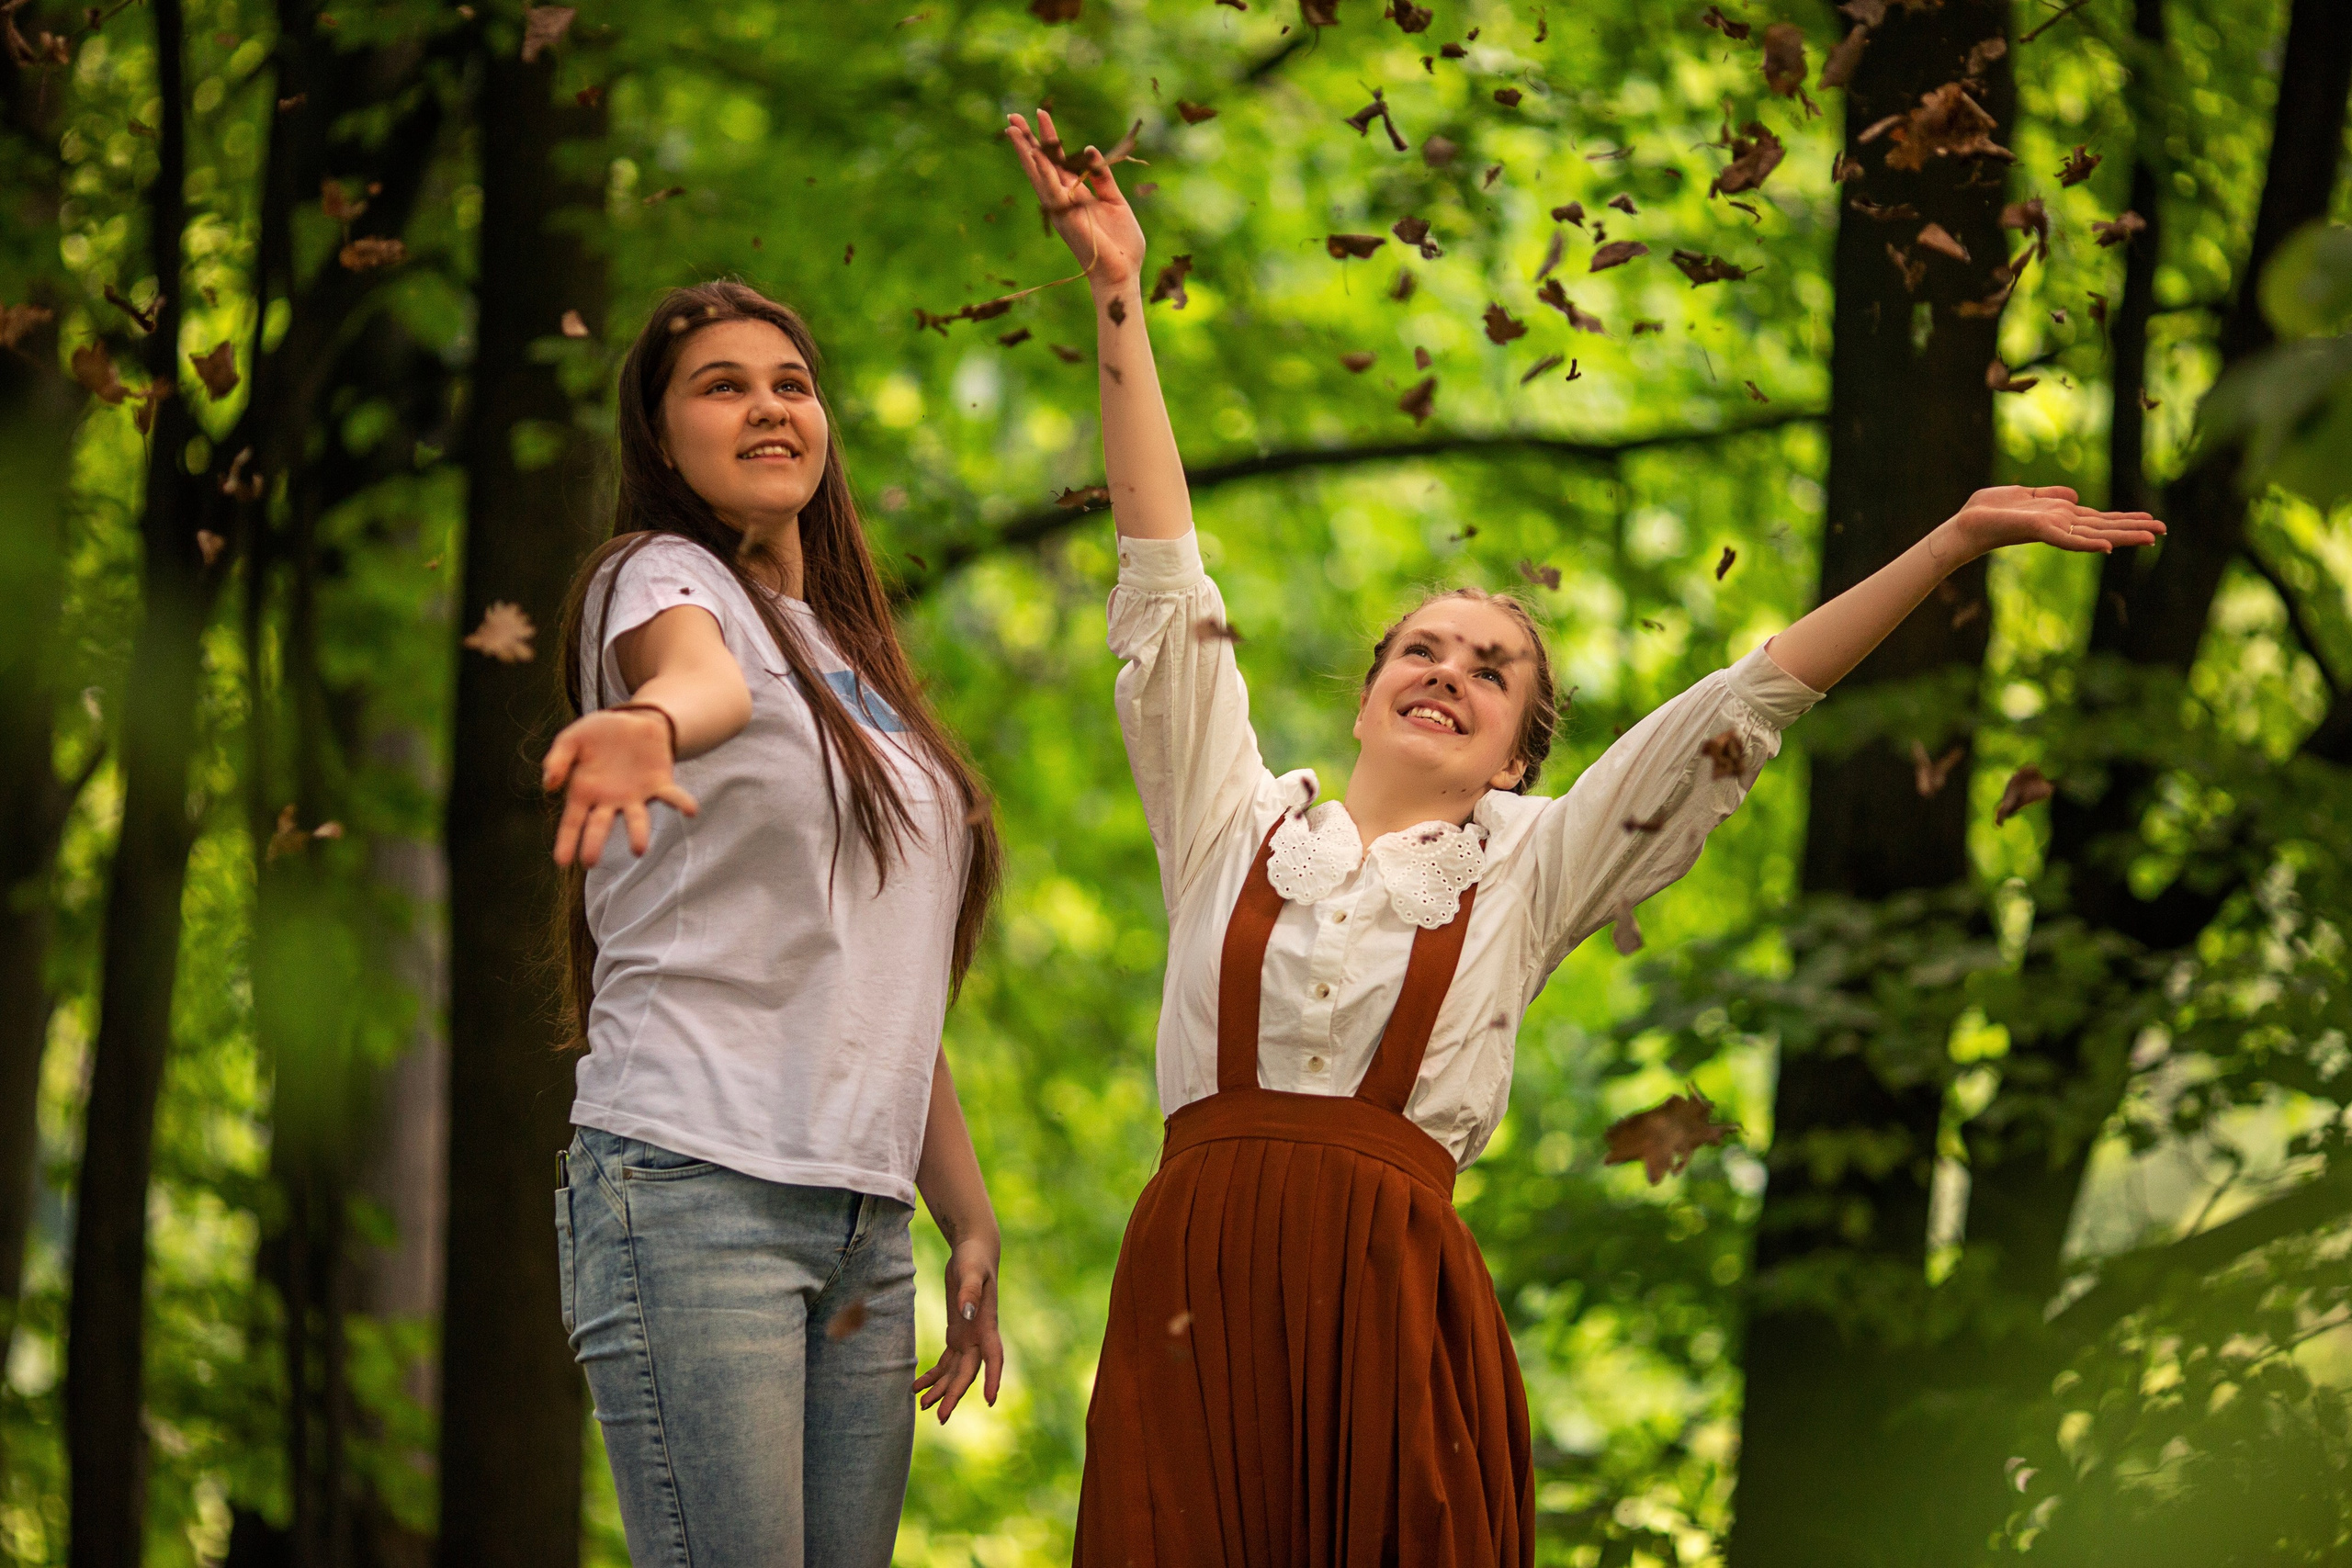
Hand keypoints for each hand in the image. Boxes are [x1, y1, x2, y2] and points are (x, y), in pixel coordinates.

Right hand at [542, 708, 698, 867]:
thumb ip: (558, 759)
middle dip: (594, 844)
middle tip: (589, 862)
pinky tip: (691, 811)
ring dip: (638, 834)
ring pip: (637, 819)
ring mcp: (636, 796)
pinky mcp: (660, 784)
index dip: (567, 842)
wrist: (632, 719)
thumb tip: (549, 785)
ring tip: (638, 849)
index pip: (572, 822)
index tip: (561, 862)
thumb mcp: (571, 739)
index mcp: (584, 793)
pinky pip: (672, 797)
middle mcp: (609, 801)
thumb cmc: (597, 734)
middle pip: (600, 826)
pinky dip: (682, 803)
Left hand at [911, 1234, 1002, 1422]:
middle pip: (968, 1372)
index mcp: (987, 1324)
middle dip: (955, 1394)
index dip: (993, 1378)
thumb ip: (969, 1292)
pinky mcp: (956, 1334)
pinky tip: (917, 1387)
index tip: (990, 1400)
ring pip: (955, 1372)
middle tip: (940, 1417)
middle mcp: (979, 1336)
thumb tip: (966, 1313)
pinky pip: (946, 1362)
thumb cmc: (974, 1258)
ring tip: (923, 1407)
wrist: (973, 1251)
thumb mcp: (971, 1271)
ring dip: (942, 1389)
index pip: (994, 1357)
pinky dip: (933, 1375)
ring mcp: (968, 1337)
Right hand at [1006, 109, 1146, 294]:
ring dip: (1026, 150)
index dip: (1048, 139)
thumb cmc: (1121, 245)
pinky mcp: (1066, 217)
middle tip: (1012, 115)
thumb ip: (1103, 178)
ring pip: (1039, 174)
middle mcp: (1063, 200)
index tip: (1039, 115)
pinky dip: (1041, 171)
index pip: (1057, 162)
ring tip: (1012, 128)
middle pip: (1041, 164)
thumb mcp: (1116, 202)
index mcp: (1076, 195)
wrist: (1123, 274)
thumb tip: (1089, 150)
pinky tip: (1031, 153)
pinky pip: (1052, 189)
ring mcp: (1062, 209)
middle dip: (1027, 140)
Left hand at [1937, 484, 2166, 562]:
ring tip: (2151, 537)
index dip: (2125, 520)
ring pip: (2094, 534)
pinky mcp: (2039, 530)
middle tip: (2164, 531)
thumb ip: (2050, 495)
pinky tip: (2107, 548)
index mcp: (2060, 516)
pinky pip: (2067, 539)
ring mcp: (2052, 529)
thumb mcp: (2024, 495)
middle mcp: (2061, 524)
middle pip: (2104, 527)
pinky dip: (2087, 544)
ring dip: (2123, 536)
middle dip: (2133, 529)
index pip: (2099, 520)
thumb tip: (2076, 496)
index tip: (2151, 522)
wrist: (1964, 524)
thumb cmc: (1988, 511)